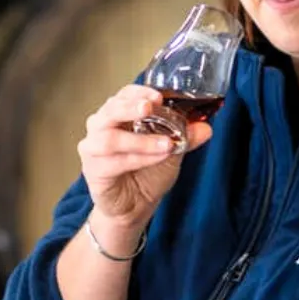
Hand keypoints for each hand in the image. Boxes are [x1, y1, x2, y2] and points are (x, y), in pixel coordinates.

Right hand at [77, 84, 212, 224]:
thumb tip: (206, 128)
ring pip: (109, 138)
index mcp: (118, 116)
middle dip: (129, 107)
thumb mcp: (171, 152)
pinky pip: (114, 162)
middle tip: (149, 108)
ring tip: (165, 144)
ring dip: (140, 140)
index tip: (158, 97)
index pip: (123, 95)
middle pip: (109, 110)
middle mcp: (101, 127)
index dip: (139, 92)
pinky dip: (138, 159)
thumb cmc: (146, 174)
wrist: (135, 207)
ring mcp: (92, 148)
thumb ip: (185, 138)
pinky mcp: (93, 170)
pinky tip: (156, 158)